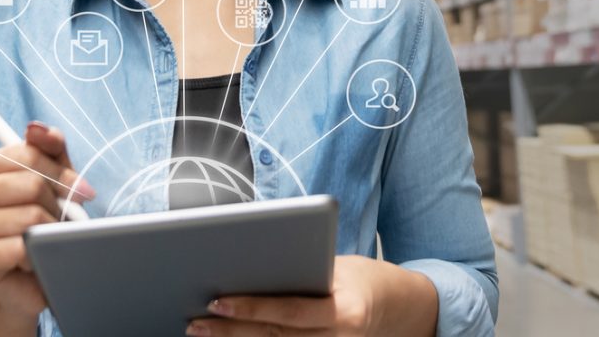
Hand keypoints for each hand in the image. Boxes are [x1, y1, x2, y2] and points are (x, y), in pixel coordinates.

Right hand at [0, 122, 93, 327]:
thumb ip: (50, 151)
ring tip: (47, 241)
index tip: (83, 192)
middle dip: (59, 207)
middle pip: (33, 184)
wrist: (24, 283)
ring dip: (50, 233)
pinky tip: (34, 261)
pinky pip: (19, 249)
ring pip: (30, 217)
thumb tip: (38, 127)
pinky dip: (37, 257)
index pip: (31, 153)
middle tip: (62, 223)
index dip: (64, 173)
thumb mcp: (53, 183)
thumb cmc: (40, 227)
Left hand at [186, 255, 436, 336]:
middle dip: (230, 331)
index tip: (217, 300)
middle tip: (195, 322)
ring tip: (201, 332)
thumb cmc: (365, 280)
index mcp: (345, 310)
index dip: (253, 308)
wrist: (404, 310)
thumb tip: (248, 267)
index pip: (290, 312)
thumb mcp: (340, 268)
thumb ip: (302, 275)